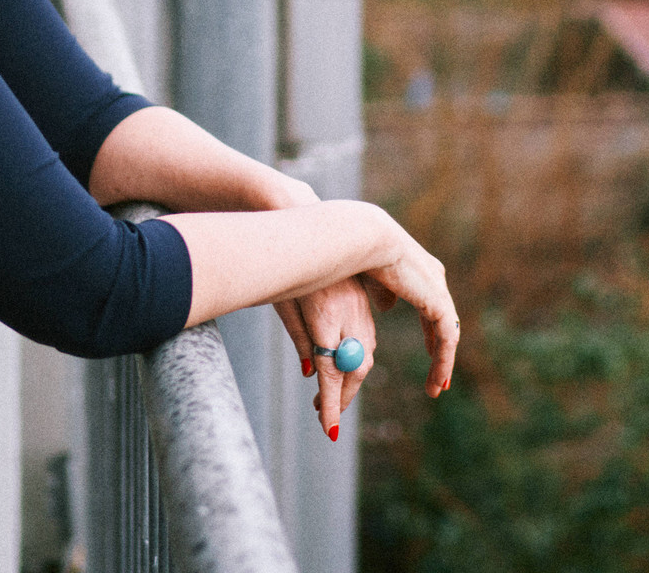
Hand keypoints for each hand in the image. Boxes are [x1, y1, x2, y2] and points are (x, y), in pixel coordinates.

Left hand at [273, 276, 374, 440]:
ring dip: (350, 379)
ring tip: (332, 396)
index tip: (327, 430)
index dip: (331, 404)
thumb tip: (308, 375)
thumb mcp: (284, 302)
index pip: (332, 371)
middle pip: (354, 366)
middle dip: (341, 396)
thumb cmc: (283, 264)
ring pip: (364, 353)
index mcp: (324, 315)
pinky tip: (345, 364)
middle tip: (324, 416)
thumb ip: (299, 337)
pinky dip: (356, 357)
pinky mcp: (357, 297)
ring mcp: (356, 304)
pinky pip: (365, 336)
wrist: (297, 220)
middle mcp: (346, 311)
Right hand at [361, 221, 457, 398]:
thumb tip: (388, 306)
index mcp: (419, 270)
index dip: (430, 332)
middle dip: (441, 351)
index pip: (431, 306)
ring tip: (436, 388)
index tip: (428, 351)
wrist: (365, 240)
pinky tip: (438, 379)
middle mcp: (434, 277)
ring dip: (443, 363)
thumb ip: (383, 293)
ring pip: (447, 334)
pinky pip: (446, 339)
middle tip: (440, 378)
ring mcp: (438, 288)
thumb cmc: (359, 254)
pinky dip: (443, 361)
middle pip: (444, 322)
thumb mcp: (373, 279)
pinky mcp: (437, 302)